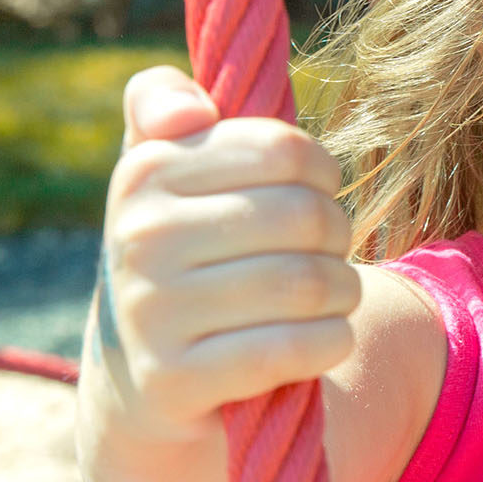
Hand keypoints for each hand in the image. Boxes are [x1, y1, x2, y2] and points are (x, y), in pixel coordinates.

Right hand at [96, 66, 358, 442]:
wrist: (153, 379)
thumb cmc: (190, 252)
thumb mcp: (167, 171)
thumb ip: (162, 102)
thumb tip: (187, 112)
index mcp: (145, 172)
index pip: (283, 149)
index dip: (323, 172)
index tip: (316, 190)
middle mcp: (139, 238)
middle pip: (306, 217)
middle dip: (339, 236)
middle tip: (328, 253)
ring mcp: (150, 312)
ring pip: (307, 284)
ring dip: (343, 292)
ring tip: (330, 296)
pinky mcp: (174, 379)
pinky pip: (292, 348)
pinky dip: (331, 341)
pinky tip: (325, 338)